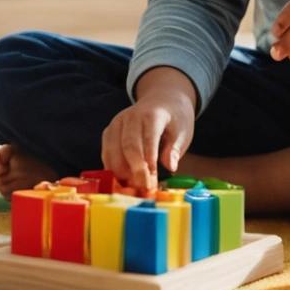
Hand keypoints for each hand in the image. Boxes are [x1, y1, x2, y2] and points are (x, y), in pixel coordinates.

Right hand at [101, 68, 196, 190]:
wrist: (163, 100)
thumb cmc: (174, 118)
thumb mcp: (183, 131)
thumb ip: (175, 149)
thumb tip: (171, 166)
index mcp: (153, 114)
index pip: (148, 138)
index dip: (149, 160)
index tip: (152, 179)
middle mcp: (131, 116)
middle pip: (128, 146)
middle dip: (135, 170)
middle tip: (143, 188)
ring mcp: (117, 123)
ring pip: (113, 150)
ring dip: (121, 172)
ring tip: (133, 187)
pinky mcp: (109, 131)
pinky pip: (106, 152)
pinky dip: (112, 168)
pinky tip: (123, 180)